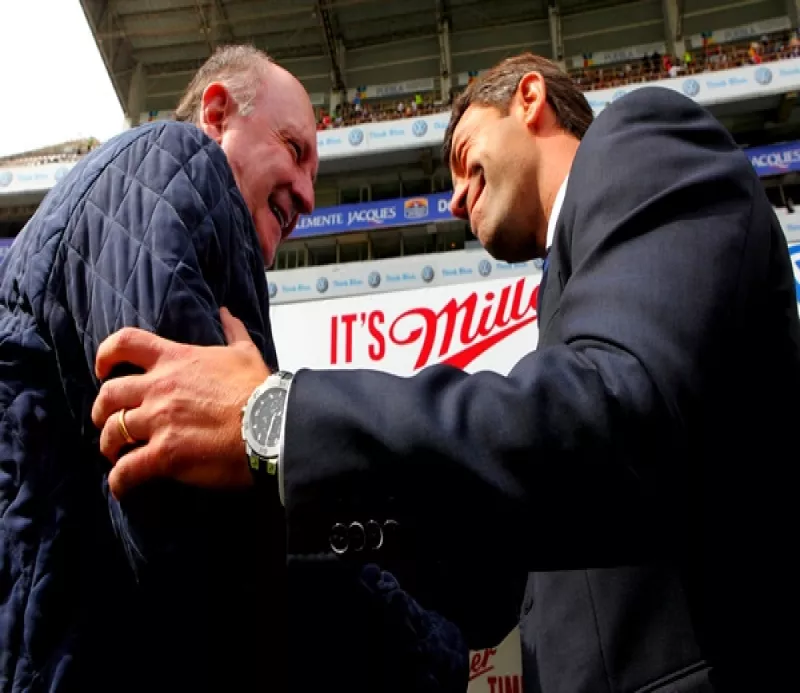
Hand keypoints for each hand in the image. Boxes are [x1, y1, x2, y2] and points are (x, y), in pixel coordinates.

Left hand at [91, 308, 269, 498]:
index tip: (103, 369)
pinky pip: (126, 470)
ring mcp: (159, 421)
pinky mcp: (165, 454)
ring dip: (110, 445)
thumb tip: (227, 314)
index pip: (125, 343)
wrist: (272, 425)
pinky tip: (123, 486)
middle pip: (108, 395)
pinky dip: (119, 480)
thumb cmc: (260, 390)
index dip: (106, 355)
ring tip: (118, 455)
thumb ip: (232, 331)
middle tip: (111, 422)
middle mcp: (160, 388)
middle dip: (103, 411)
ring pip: (111, 433)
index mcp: (176, 360)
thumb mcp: (245, 352)